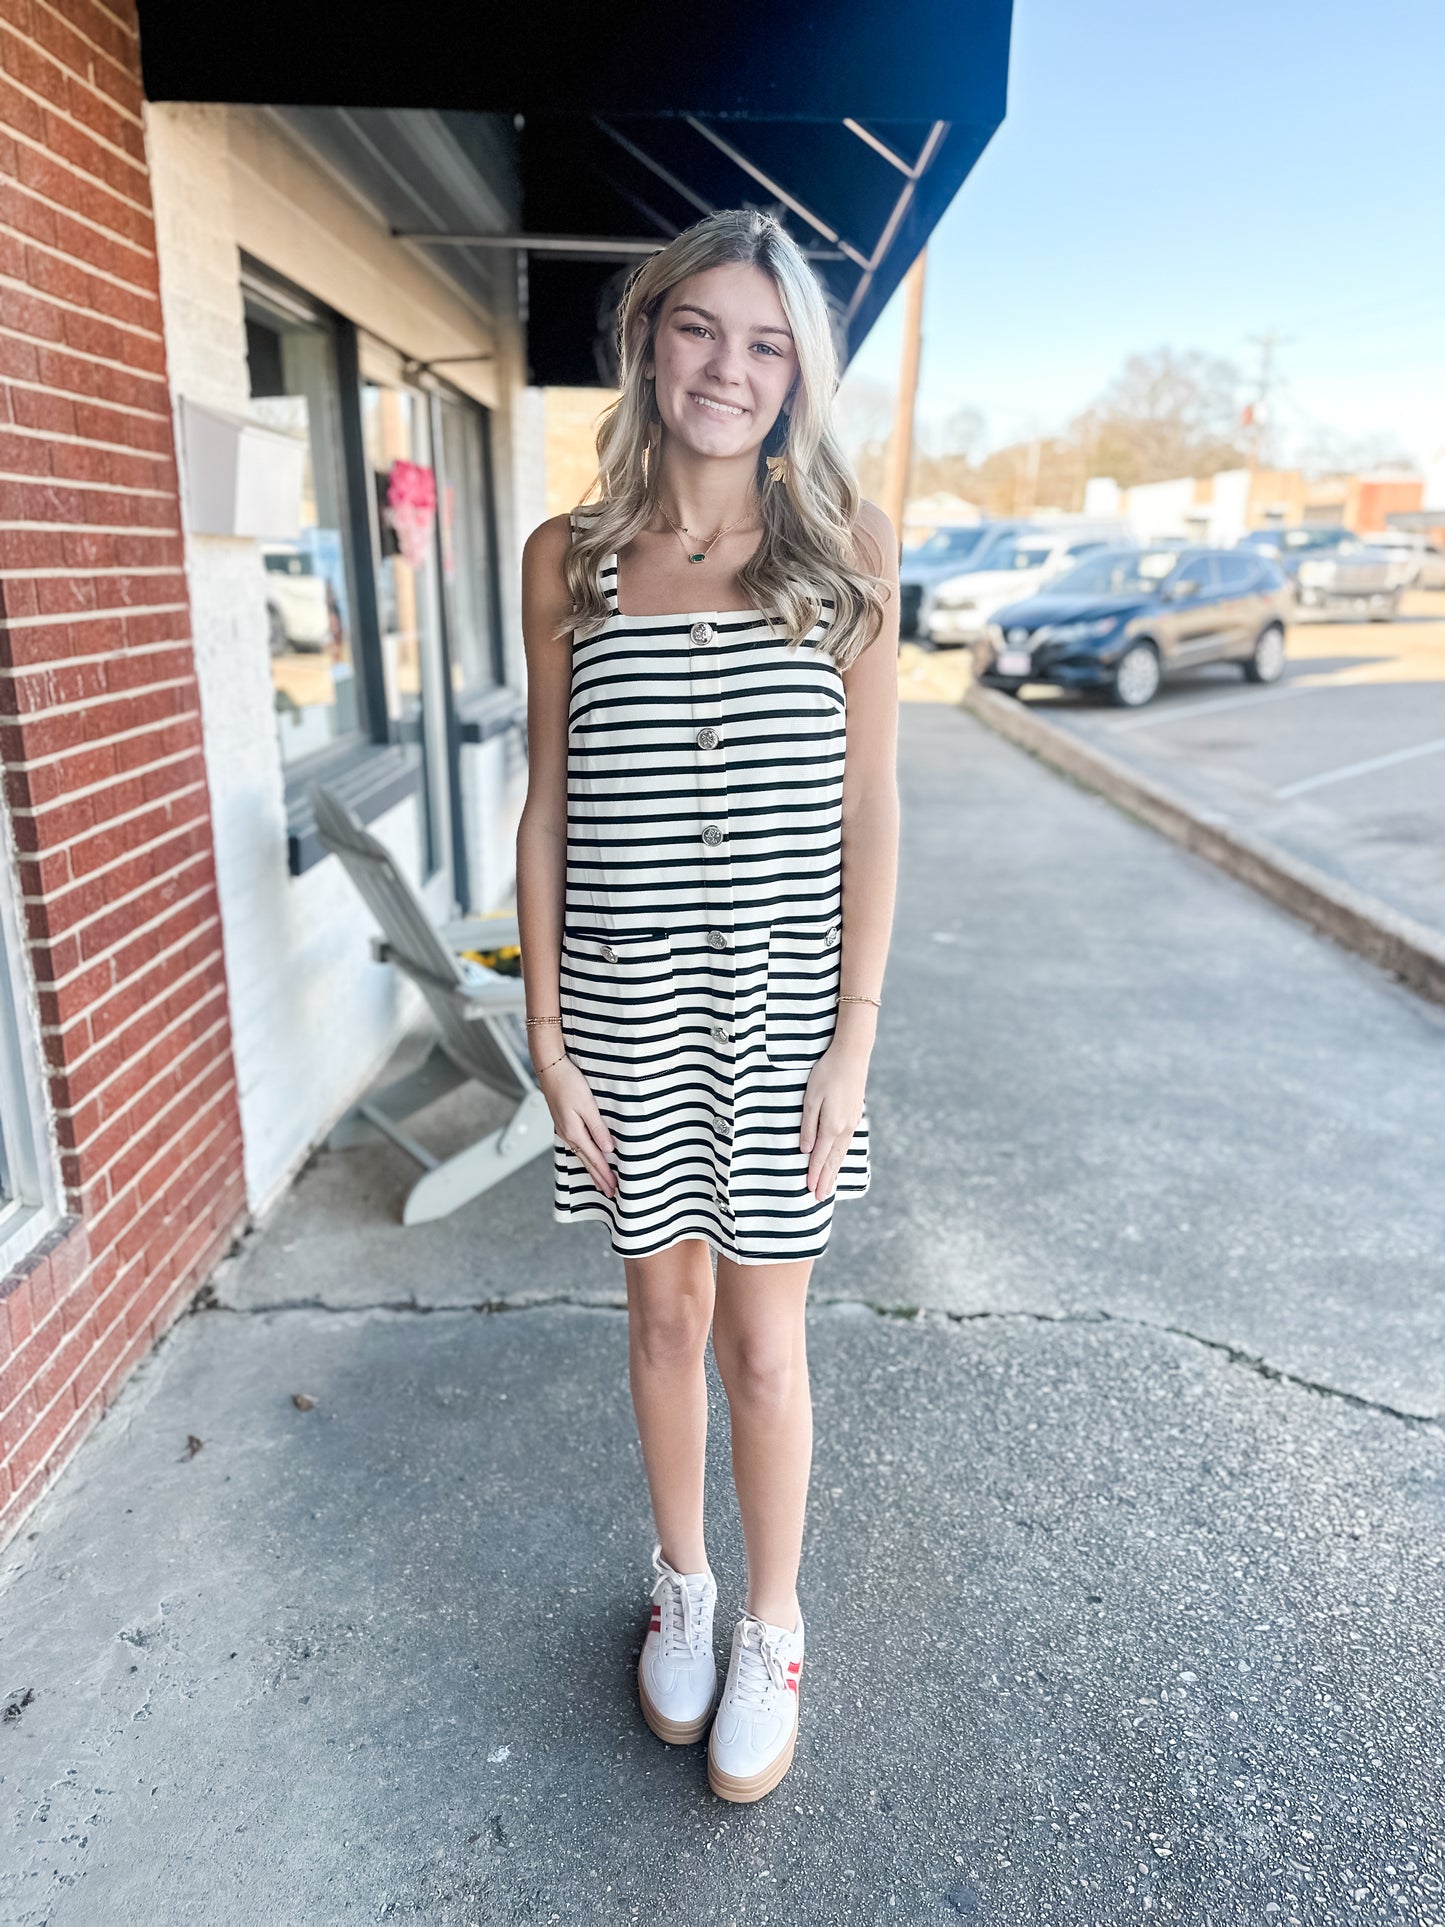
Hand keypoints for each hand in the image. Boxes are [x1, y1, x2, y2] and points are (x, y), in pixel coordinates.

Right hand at [538, 1057, 618, 1198]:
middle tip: (610, 1193)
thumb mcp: (587, 1105)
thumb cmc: (569, 1083)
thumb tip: (608, 1149)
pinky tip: (586, 1158)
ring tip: (599, 1183)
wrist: (549, 1068)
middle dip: (599, 1178)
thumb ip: (598, 1128)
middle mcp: (568, 1135)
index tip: (615, 1188)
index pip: (595, 1159)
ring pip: (581, 1155)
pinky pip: (576, 1147)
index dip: (605, 1174)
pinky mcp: (563, 1123)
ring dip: (592, 1170)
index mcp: (575, 1132)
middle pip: (587, 1161)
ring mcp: (564, 1130)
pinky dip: (584, 1157)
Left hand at [800, 1041, 867, 1198]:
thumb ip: (808, 1126)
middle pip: (833, 1160)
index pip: (820, 1157)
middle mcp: (844, 1128)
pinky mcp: (854, 1116)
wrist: (852, 1056)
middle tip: (819, 1198)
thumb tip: (806, 1150)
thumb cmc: (827, 1073)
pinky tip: (838, 1160)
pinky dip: (841, 1157)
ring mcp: (852, 1123)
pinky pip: (846, 1144)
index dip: (814, 1174)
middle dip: (825, 1180)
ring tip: (829, 1186)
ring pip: (841, 1153)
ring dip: (834, 1171)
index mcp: (832, 1126)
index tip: (809, 1191)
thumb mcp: (811, 1098)